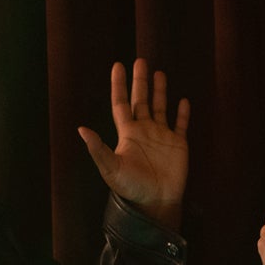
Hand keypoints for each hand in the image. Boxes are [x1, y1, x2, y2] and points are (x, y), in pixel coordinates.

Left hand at [78, 58, 190, 228]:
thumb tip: (81, 129)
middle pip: (141, 100)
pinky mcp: (178, 145)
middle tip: (140, 60)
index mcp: (127, 133)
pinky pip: (181, 125)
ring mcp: (162, 136)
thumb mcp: (110, 168)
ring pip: (160, 107)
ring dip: (160, 91)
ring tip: (159, 73)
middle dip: (140, 81)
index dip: (119, 85)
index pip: (122, 103)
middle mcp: (144, 131)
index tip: (118, 66)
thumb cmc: (130, 188)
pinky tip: (183, 100)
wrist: (155, 203)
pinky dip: (182, 113)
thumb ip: (98, 148)